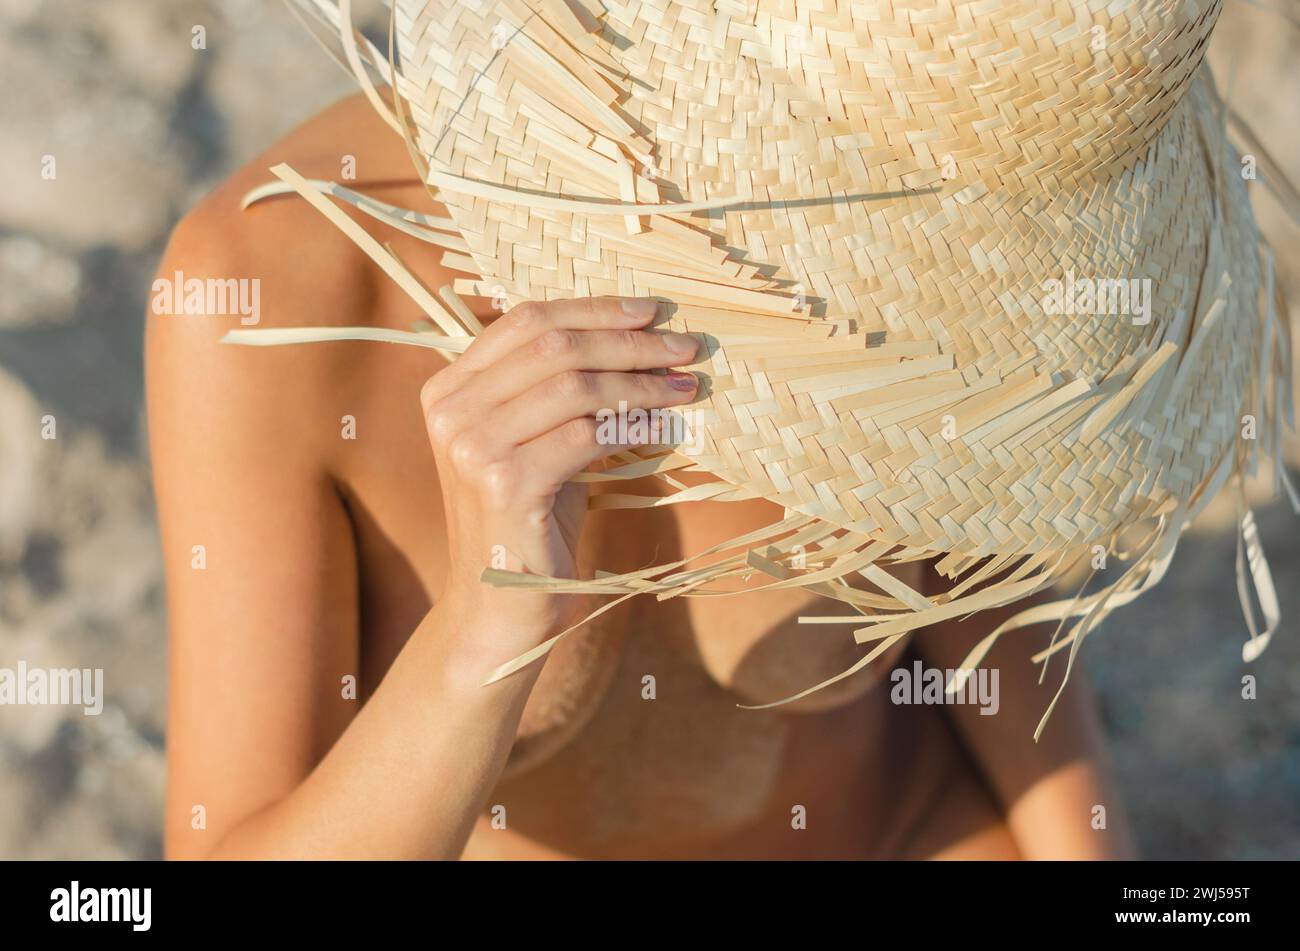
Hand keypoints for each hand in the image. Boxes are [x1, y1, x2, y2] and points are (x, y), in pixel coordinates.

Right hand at [419, 296, 699, 662]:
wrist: (499, 609)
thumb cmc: (529, 522)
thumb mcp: (536, 442)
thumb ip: (557, 389)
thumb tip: (634, 335)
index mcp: (450, 389)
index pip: (526, 321)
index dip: (594, 310)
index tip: (651, 312)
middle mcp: (451, 411)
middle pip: (553, 345)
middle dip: (628, 342)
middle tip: (684, 347)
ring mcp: (473, 448)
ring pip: (573, 386)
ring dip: (640, 382)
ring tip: (686, 386)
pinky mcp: (504, 485)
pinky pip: (584, 435)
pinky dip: (633, 425)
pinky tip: (667, 426)